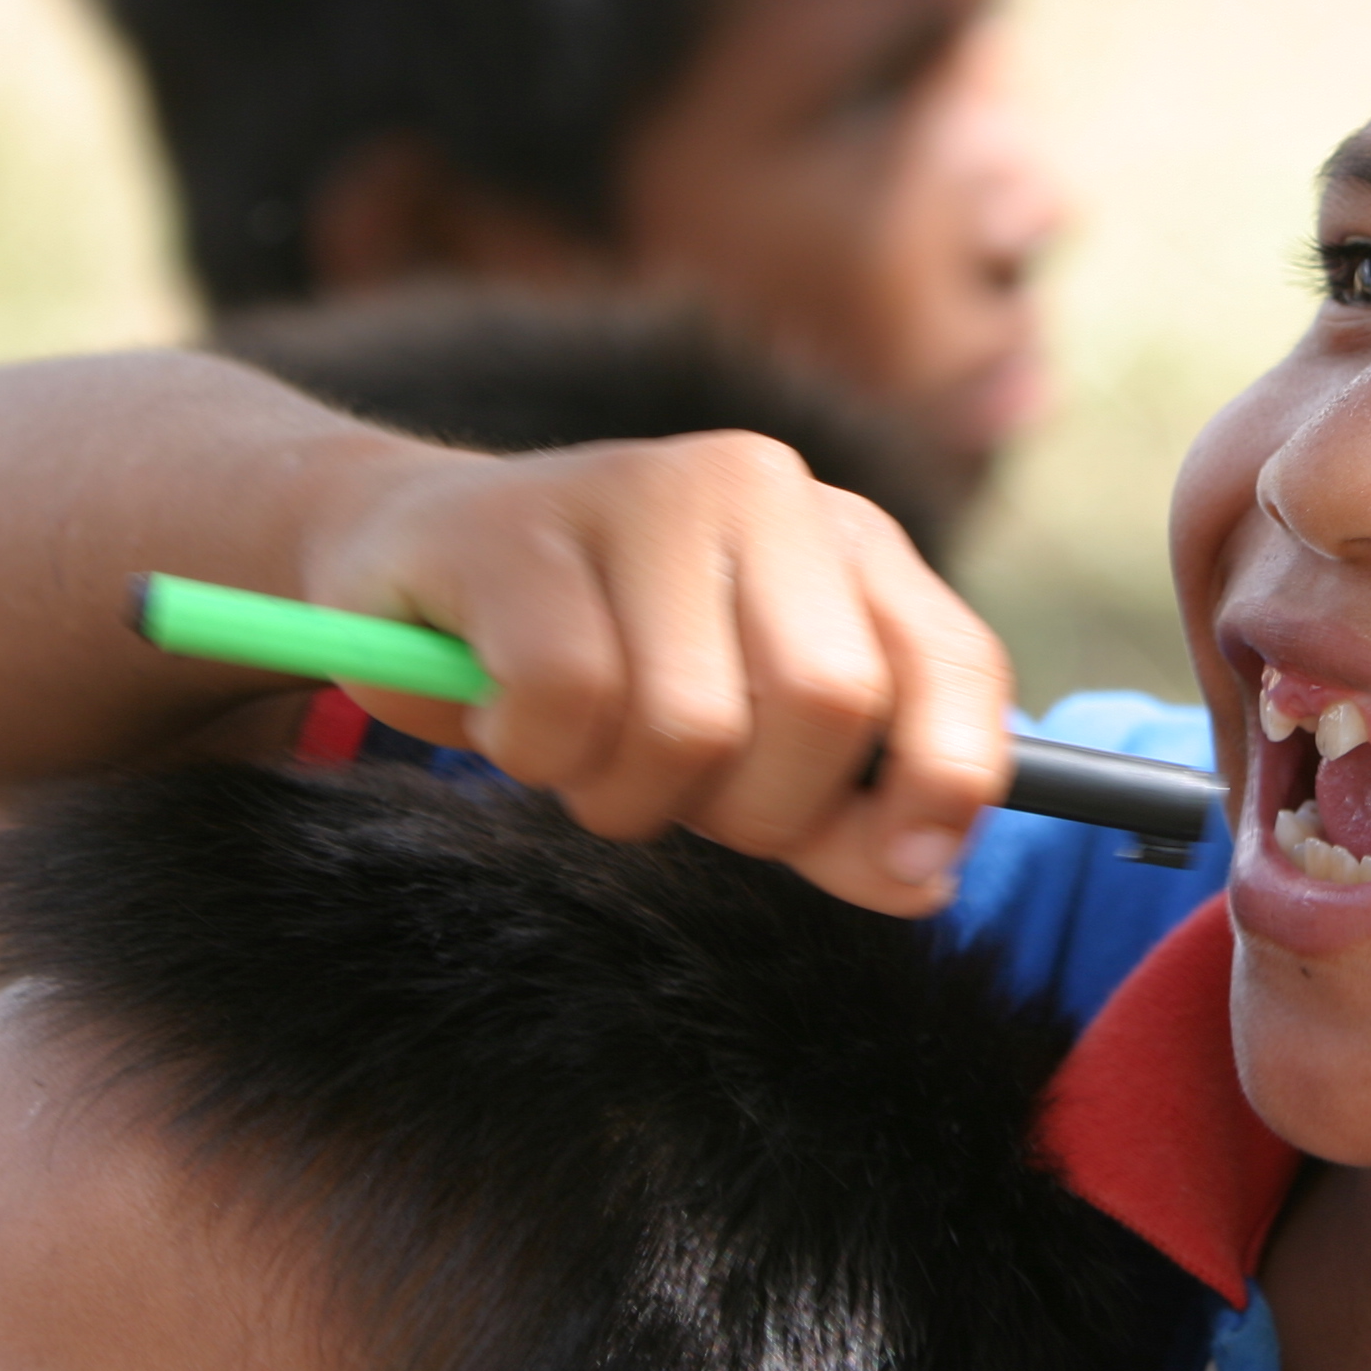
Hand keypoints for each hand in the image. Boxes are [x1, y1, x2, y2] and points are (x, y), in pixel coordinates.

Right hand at [296, 430, 1009, 914]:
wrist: (416, 561)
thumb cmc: (612, 663)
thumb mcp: (751, 743)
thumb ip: (844, 813)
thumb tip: (926, 880)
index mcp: (850, 539)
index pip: (954, 663)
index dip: (948, 780)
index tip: (914, 872)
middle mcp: (767, 490)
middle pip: (827, 704)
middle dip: (760, 809)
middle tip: (684, 798)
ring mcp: (644, 491)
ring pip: (692, 722)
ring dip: (630, 794)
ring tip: (588, 750)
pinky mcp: (518, 527)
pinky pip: (568, 703)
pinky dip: (536, 752)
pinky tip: (511, 715)